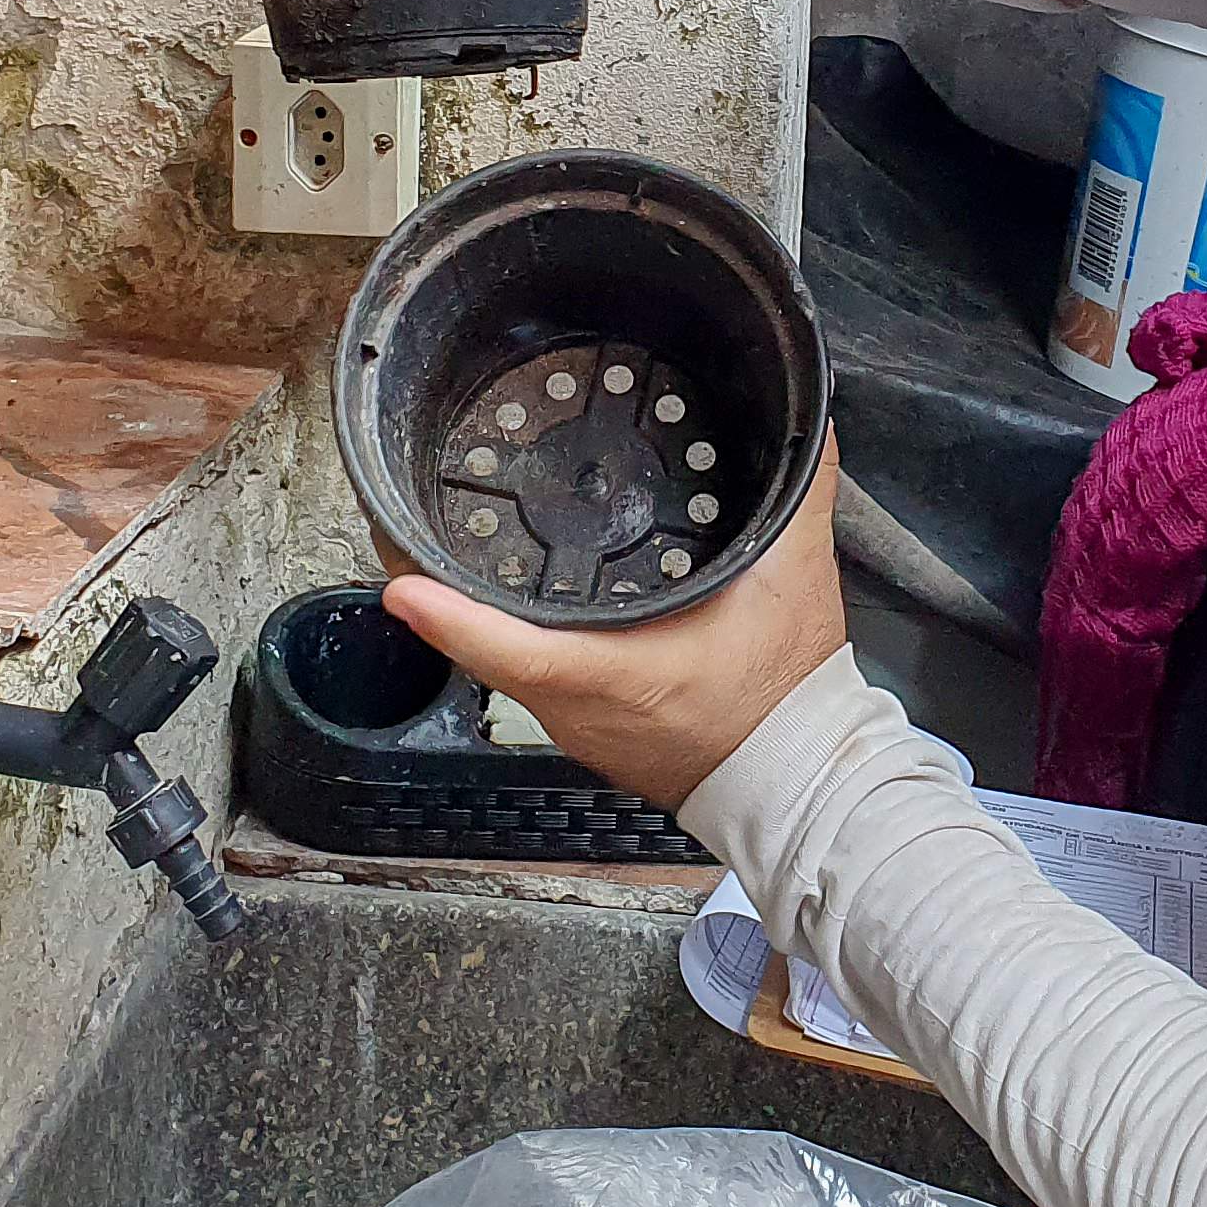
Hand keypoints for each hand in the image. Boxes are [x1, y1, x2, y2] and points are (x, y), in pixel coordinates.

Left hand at [383, 435, 847, 817]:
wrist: (801, 779)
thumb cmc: (785, 696)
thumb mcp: (794, 580)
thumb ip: (798, 493)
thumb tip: (805, 428)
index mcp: (615, 672)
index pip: (511, 646)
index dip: (450, 614)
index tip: (402, 584)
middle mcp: (580, 708)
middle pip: (482, 652)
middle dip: (437, 593)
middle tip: (401, 534)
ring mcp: (580, 725)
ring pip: (501, 666)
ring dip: (467, 615)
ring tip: (439, 556)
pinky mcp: (593, 730)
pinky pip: (527, 677)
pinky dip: (504, 637)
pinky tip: (507, 605)